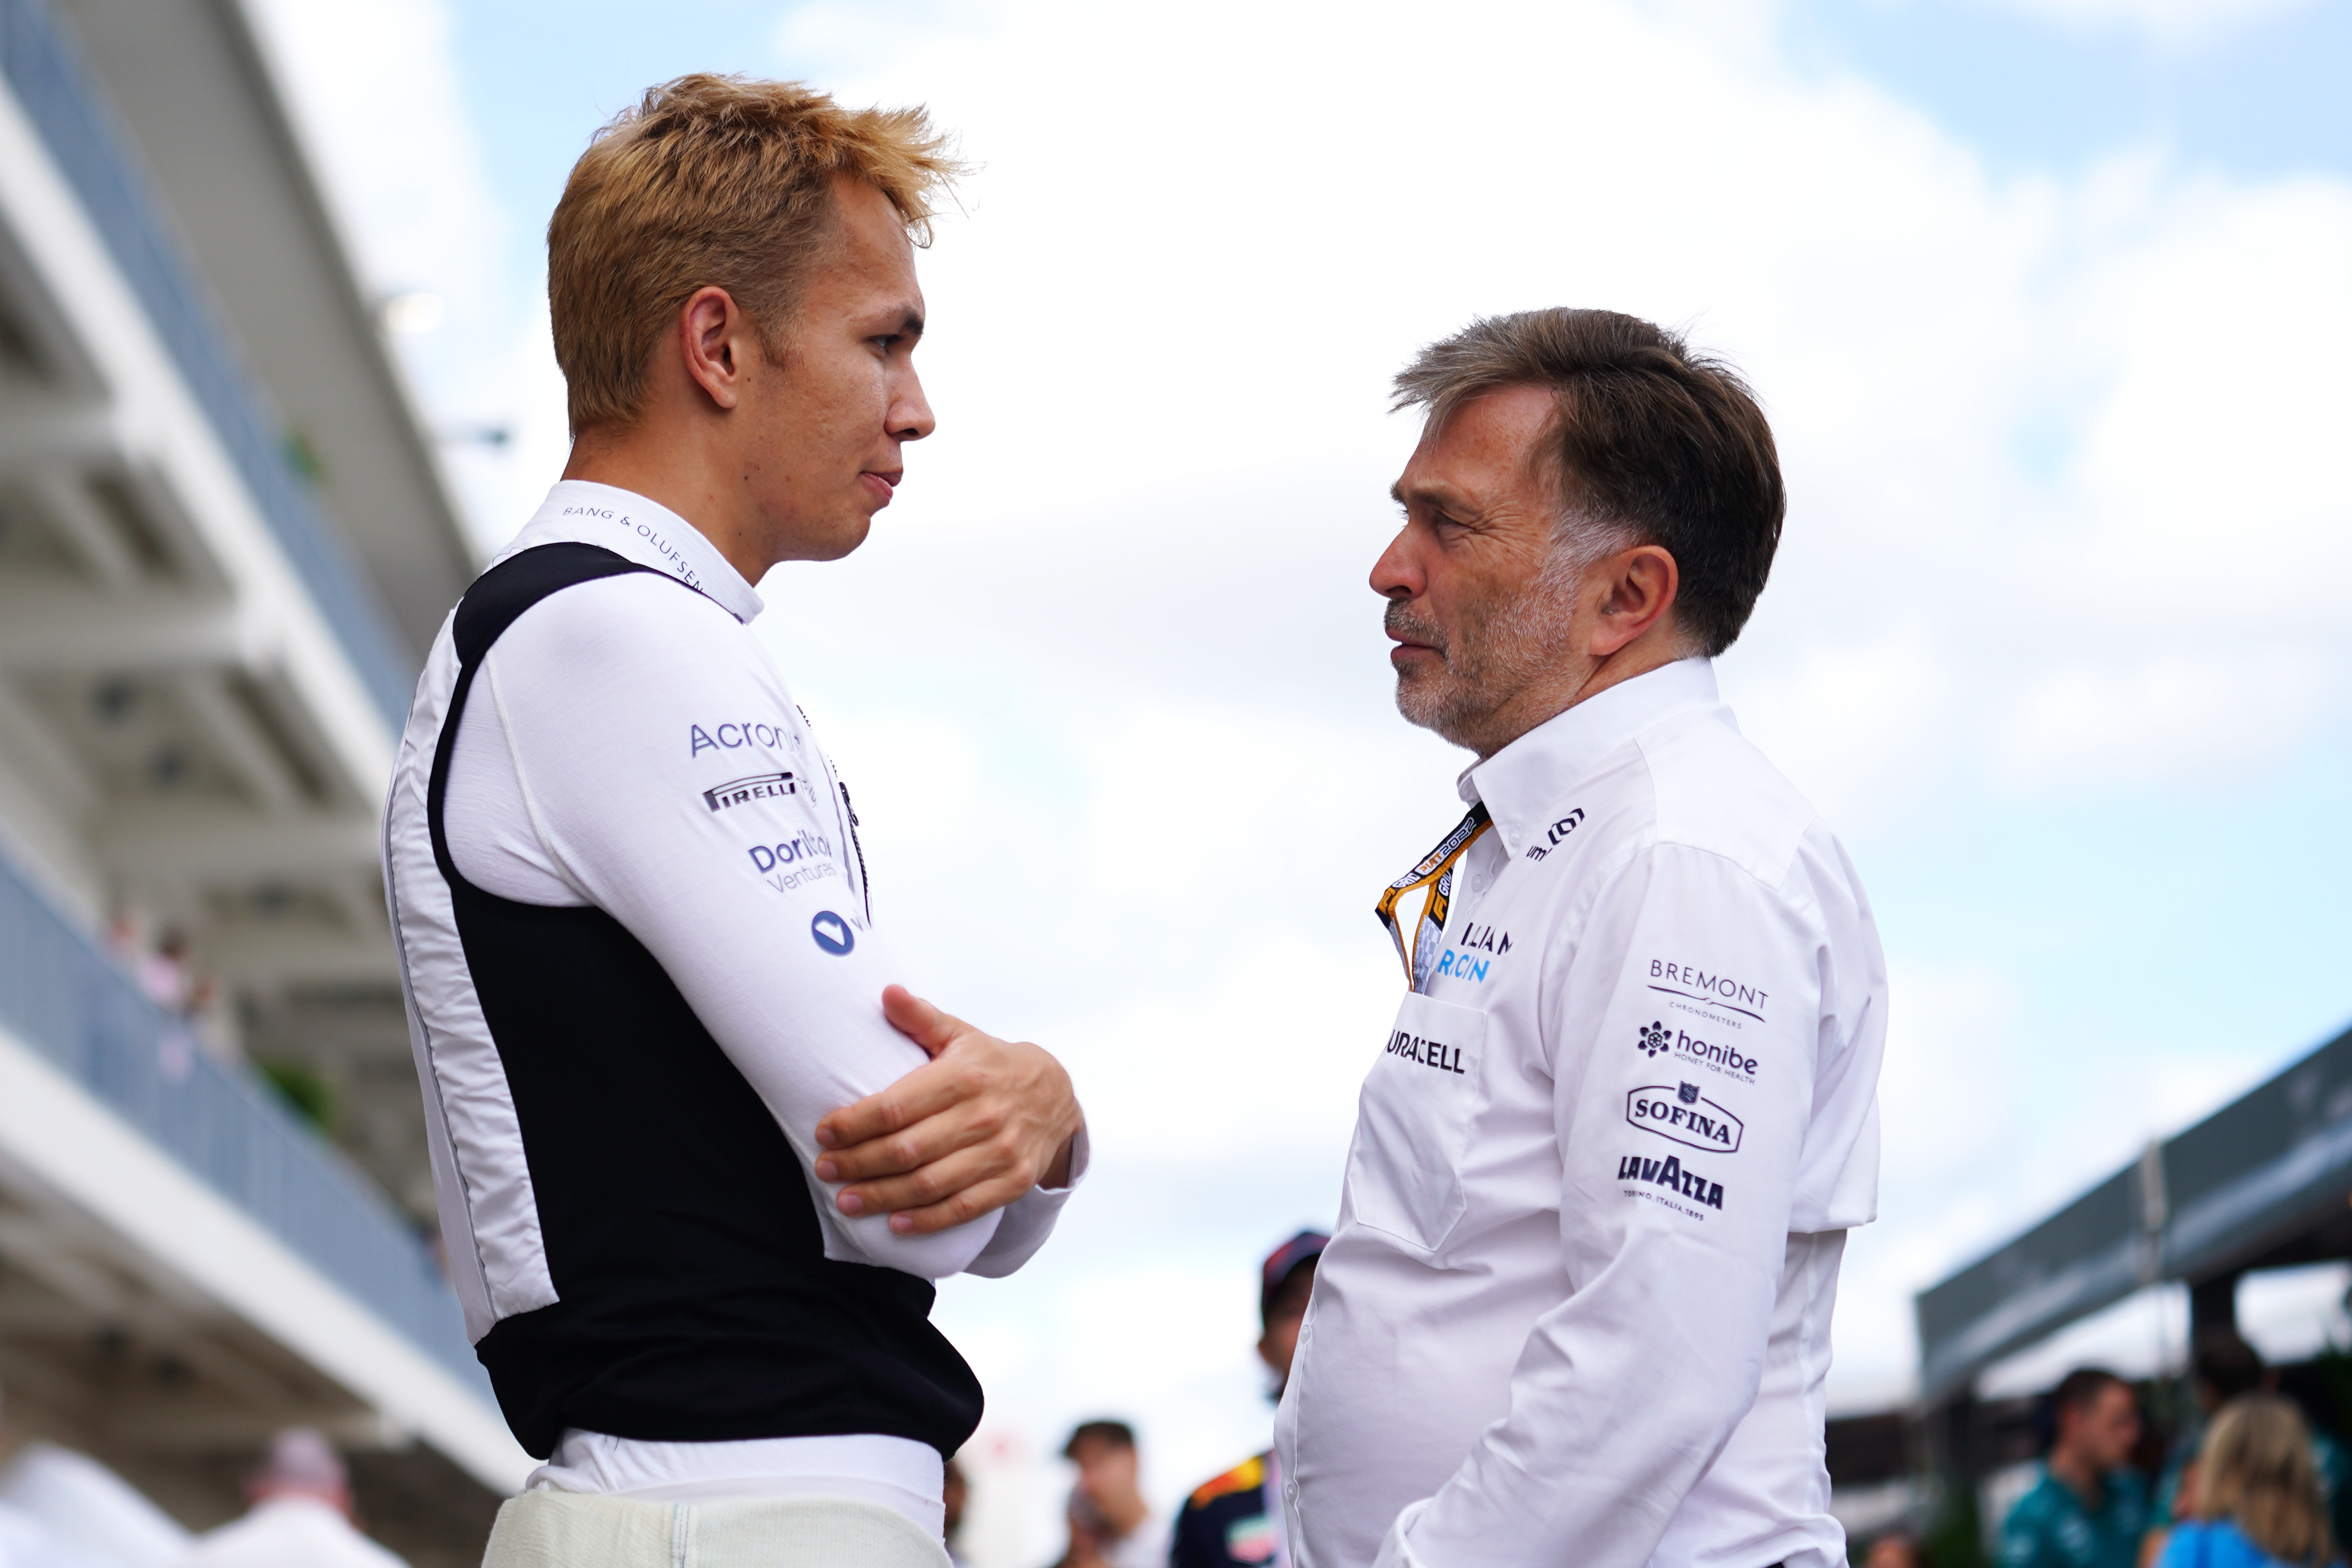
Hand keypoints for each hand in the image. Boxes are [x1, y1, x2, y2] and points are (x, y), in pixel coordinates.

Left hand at [812, 985, 1083, 1234]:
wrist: (1054, 1096)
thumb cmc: (992, 1065)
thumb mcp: (961, 1035)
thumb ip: (921, 1018)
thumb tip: (887, 992)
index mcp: (964, 1076)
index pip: (895, 1107)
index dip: (853, 1124)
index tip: (824, 1133)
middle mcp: (983, 1115)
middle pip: (906, 1150)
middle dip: (858, 1163)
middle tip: (825, 1169)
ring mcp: (1000, 1152)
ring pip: (929, 1184)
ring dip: (882, 1197)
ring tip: (847, 1200)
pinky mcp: (1012, 1181)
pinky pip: (963, 1208)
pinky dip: (927, 1220)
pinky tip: (895, 1224)